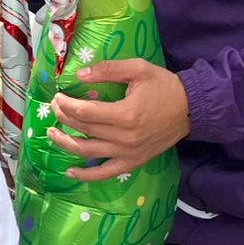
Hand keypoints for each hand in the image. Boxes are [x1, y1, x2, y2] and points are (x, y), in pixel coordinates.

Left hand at [47, 58, 189, 181]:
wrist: (191, 109)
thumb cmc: (164, 86)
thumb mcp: (138, 69)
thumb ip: (108, 70)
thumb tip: (79, 75)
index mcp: (124, 114)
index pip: (84, 111)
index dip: (66, 104)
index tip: (57, 97)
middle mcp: (124, 137)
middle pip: (83, 129)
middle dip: (63, 118)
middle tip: (54, 108)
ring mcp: (128, 153)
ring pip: (88, 151)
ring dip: (65, 143)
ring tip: (52, 134)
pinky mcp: (133, 162)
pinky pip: (105, 174)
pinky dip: (86, 175)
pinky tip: (70, 171)